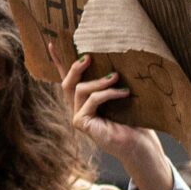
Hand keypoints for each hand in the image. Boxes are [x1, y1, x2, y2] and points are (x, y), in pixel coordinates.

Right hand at [56, 47, 173, 189]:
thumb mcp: (123, 96)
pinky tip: (123, 93)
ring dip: (99, 81)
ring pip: (79, 89)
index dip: (58, 62)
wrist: (139, 146)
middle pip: (67, 83)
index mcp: (86, 101)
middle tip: (89, 57)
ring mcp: (78, 117)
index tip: (51, 43)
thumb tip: (116, 59)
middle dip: (75, 67)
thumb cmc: (135, 122)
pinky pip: (91, 101)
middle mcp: (79, 108)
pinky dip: (107, 94)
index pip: (69, 79)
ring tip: (116, 77)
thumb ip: (113, 82)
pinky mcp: (82, 123)